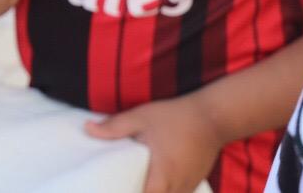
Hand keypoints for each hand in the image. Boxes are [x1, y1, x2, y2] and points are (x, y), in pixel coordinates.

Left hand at [84, 94, 224, 192]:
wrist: (214, 117)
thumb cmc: (175, 117)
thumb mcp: (142, 117)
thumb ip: (115, 126)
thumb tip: (88, 129)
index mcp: (163, 175)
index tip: (115, 190)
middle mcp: (178, 187)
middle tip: (122, 187)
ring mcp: (188, 188)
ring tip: (135, 186)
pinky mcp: (194, 184)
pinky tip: (153, 185)